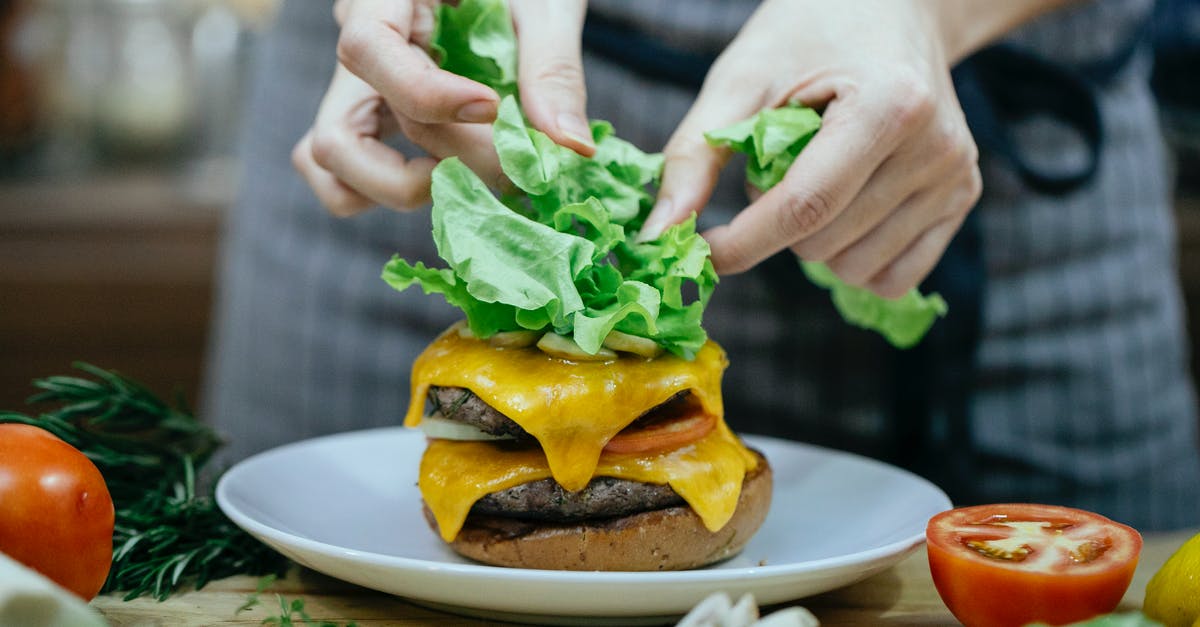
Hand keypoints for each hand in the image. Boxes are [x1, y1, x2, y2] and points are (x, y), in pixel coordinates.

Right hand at [293, 0, 592, 216]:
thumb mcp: (546, 7)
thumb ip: (553, 69)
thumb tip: (570, 146)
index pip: (368, 48)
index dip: (426, 96)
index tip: (493, 109)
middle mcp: (358, 46)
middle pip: (344, 131)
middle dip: (439, 159)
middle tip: (513, 162)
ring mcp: (360, 89)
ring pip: (333, 161)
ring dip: (403, 187)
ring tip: (476, 173)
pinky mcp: (374, 122)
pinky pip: (344, 175)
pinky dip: (389, 192)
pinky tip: (453, 177)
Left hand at [643, 0, 981, 297]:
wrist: (888, 7)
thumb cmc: (807, 35)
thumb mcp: (741, 79)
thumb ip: (696, 155)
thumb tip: (660, 236)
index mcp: (888, 106)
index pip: (805, 207)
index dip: (744, 241)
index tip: (703, 251)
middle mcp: (936, 147)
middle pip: (823, 243)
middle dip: (778, 225)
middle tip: (781, 163)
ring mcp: (956, 176)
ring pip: (854, 270)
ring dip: (815, 242)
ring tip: (819, 174)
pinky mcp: (964, 198)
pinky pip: (893, 278)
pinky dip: (854, 259)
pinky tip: (847, 206)